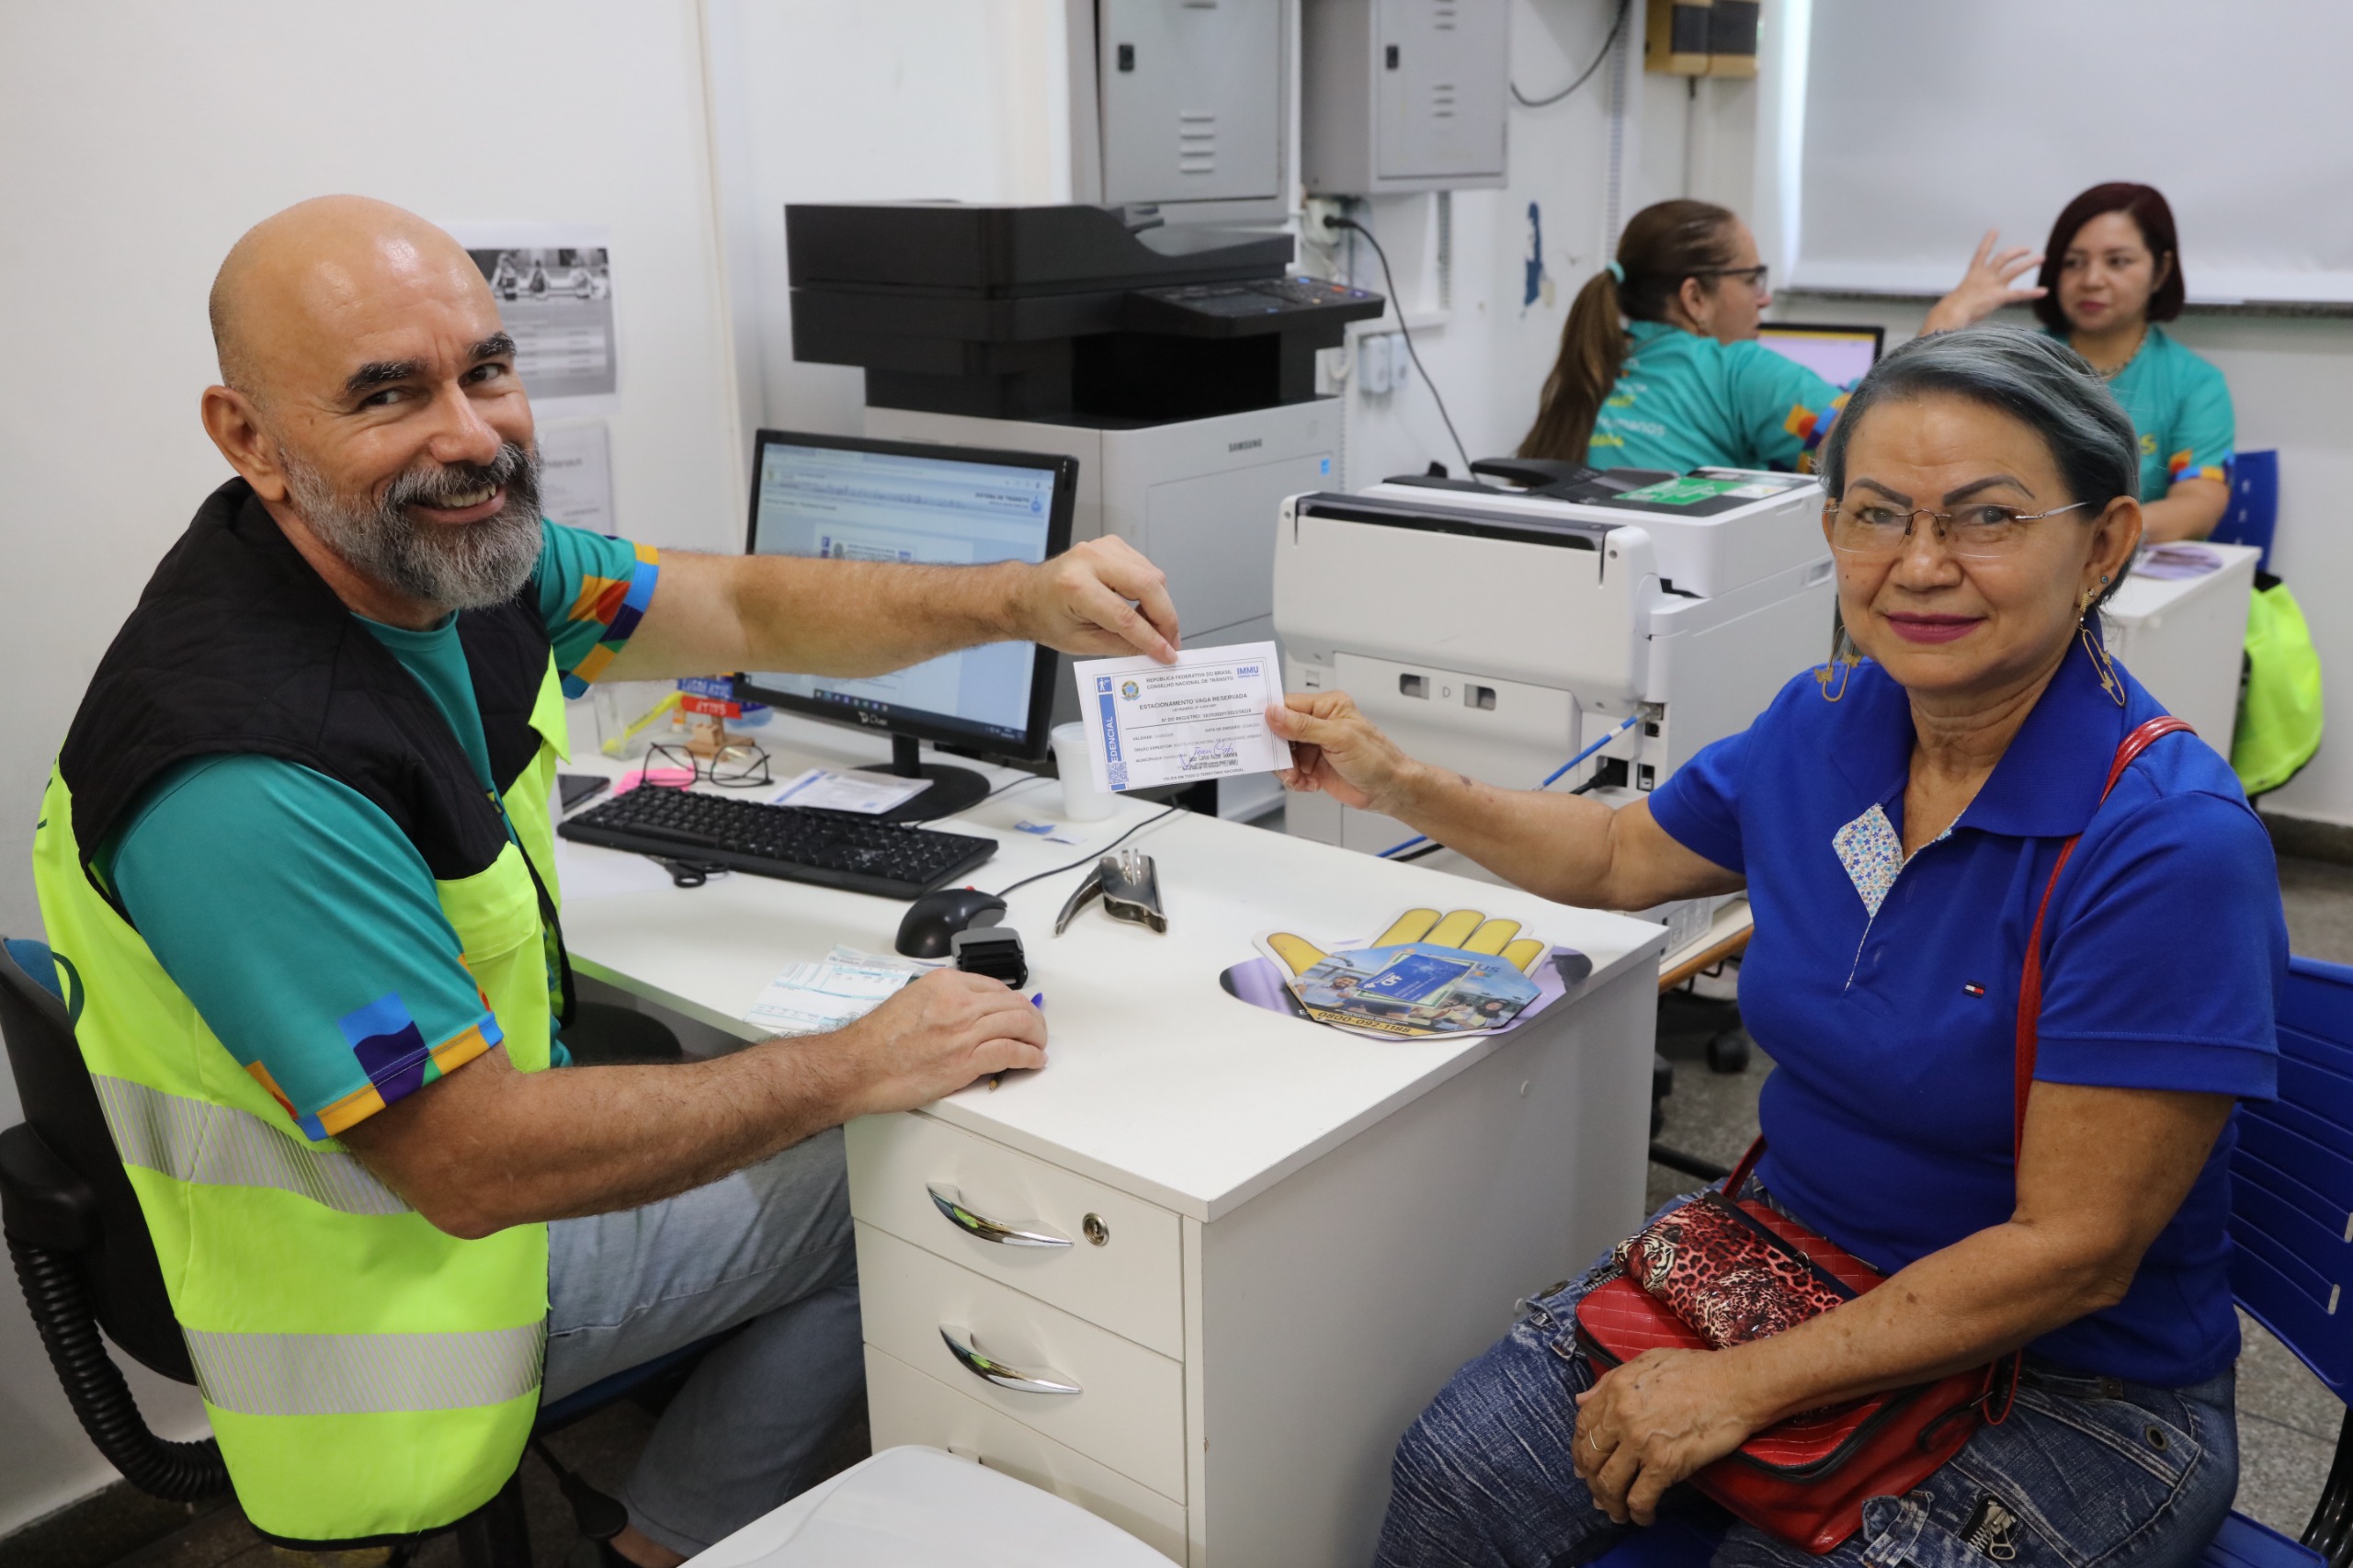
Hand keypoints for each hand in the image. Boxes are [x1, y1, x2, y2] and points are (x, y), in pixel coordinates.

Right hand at [821, 969, 1047, 1118]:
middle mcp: (959, 1002)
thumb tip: (963, 1012)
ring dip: (1036, 1036)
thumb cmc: (877, 1040)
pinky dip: (1029, 1056)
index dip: (1013, 1001)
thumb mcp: (911, 1000)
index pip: (995, 987)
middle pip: (1013, 1003)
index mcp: (945, 983)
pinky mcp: (966, 1060)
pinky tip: (1034, 1060)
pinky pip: (1011, 1052)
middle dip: (1032, 1018)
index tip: (1019, 1011)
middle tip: (1036, 1030)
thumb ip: (941, 1000)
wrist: (859, 1066)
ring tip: (1039, 1045)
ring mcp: (964, 1030)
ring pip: (1019, 1024)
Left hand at [1019, 537, 1179, 661]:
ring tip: (1157, 630)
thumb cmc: (1045, 616)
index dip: (1152, 639)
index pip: (1126, 616)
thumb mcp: (1080, 643)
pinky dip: (1152, 591)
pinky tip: (1146, 610)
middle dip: (1165, 618)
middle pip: (1147, 586)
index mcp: (1075, 586)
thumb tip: (1154, 651)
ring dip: (1161, 605)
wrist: (1027, 594)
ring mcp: (1102, 548)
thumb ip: (1121, 646)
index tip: (1168, 654)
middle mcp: (1090, 560)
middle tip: (1171, 642)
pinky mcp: (1112, 545)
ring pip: (1152, 575)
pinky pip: (1145, 568)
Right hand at [1264, 690, 1420, 814]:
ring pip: (1282, 754)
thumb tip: (1274, 714)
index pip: (1288, 705)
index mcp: (1327, 707)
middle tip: (1281, 762)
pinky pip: (1290, 771)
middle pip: (1280, 731)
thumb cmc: (1377, 759)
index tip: (1258, 729)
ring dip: (1285, 768)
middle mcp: (1318, 724)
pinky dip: (1294, 780)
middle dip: (1277, 749)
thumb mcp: (1339, 738)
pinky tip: (1308, 784)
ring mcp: (1314, 746)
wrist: (1389, 790)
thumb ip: (1303, 726)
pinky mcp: (1313, 766)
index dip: (1271, 717)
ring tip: (1296, 777)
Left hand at [1572, 1349, 1762, 1525]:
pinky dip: (1638, 1514)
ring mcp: (1641, 1442)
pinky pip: (1640, 1498)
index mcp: (1615, 1390)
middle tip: (1598, 1494)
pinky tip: (1644, 1518)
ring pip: (1609, 1483)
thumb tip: (1580, 1400)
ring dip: (1610, 1503)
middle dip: (1590, 1481)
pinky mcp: (1664, 1464)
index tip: (1583, 1465)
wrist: (1735, 1386)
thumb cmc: (1697, 1371)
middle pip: (1590, 1459)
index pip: (1582, 1426)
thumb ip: (1609, 1382)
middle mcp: (1621, 1417)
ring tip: (1617, 1513)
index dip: (1580, 1449)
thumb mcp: (1646, 1362)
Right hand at [1922, 229, 2046, 333]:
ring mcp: (1993, 285)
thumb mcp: (1961, 297)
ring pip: (2014, 270)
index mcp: (1973, 274)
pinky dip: (2032, 292)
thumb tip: (1973, 304)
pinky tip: (2044, 291)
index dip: (1988, 240)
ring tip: (2041, 258)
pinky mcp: (1999, 296)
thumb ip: (1971, 295)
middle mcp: (1985, 276)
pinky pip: (2019, 293)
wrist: (1952, 313)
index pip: (1981, 253)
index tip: (1995, 229)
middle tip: (2027, 249)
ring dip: (2028, 263)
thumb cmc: (1952, 309)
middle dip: (2016, 252)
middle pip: (2003, 257)